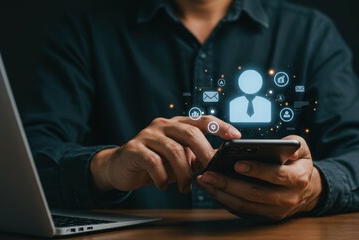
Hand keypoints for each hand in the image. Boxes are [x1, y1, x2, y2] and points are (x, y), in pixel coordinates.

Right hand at [90, 115, 240, 192]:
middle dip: (204, 153)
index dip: (220, 126)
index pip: (202, 120)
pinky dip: (162, 177)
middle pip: (190, 133)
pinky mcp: (134, 148)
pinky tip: (164, 185)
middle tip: (210, 170)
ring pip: (174, 150)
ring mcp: (148, 134)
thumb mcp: (180, 160)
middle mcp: (163, 125)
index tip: (236, 136)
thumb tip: (223, 162)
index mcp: (177, 124)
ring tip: (185, 187)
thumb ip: (198, 158)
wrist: (122, 168)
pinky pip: (153, 162)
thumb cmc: (155, 163)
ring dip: (183, 172)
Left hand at [196, 135, 322, 221]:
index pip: (276, 175)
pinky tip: (212, 189)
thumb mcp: (302, 149)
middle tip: (209, 173)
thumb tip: (286, 149)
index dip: (257, 170)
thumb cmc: (298, 165)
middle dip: (229, 183)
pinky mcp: (265, 216)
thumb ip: (294, 144)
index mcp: (298, 179)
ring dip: (221, 193)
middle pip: (254, 193)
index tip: (237, 164)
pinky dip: (225, 200)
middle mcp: (287, 198)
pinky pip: (241, 210)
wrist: (306, 191)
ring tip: (205, 180)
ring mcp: (276, 210)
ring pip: (245, 204)